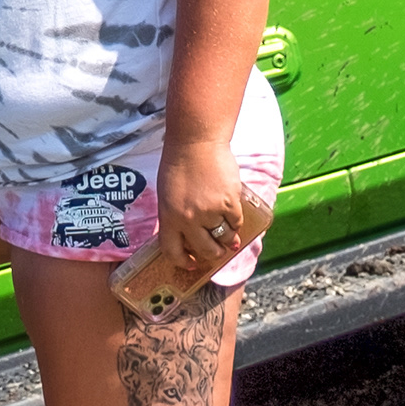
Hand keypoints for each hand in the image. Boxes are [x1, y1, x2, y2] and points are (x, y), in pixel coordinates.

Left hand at [154, 137, 256, 277]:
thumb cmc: (179, 164)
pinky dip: (237, 221)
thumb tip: (191, 237)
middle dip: (213, 254)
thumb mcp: (167, 195)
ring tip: (228, 231)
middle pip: (205, 250)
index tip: (192, 263)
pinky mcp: (229, 203)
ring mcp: (210, 212)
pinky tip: (233, 212)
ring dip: (228, 238)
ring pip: (224, 238)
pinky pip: (237, 223)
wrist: (196, 141)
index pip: (173, 252)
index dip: (184, 262)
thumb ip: (176, 216)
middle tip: (218, 250)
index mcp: (169, 217)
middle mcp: (188, 219)